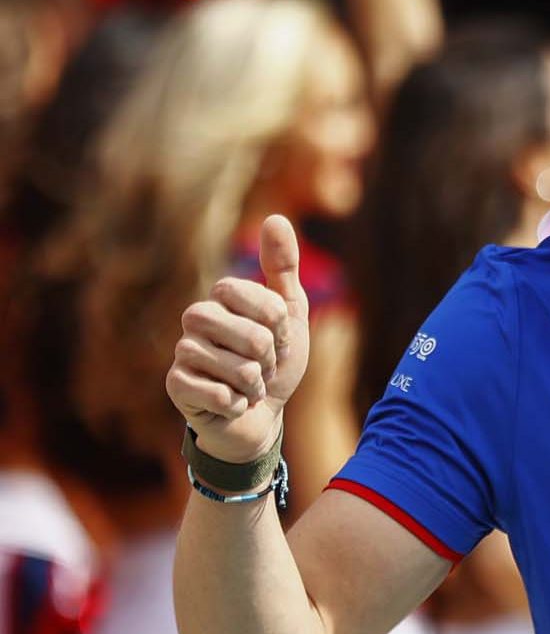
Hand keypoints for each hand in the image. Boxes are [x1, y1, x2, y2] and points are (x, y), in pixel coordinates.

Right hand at [165, 215, 310, 463]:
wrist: (260, 416)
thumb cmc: (274, 364)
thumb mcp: (290, 314)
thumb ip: (283, 268)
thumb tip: (276, 217)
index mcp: (223, 298)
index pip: (265, 303)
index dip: (281, 327)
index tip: (279, 337)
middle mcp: (197, 319)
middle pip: (253, 337)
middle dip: (271, 360)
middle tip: (263, 367)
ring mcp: (183, 352)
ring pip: (239, 368)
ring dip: (256, 385)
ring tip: (248, 386)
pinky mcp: (175, 385)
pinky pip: (221, 395)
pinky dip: (238, 404)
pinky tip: (231, 403)